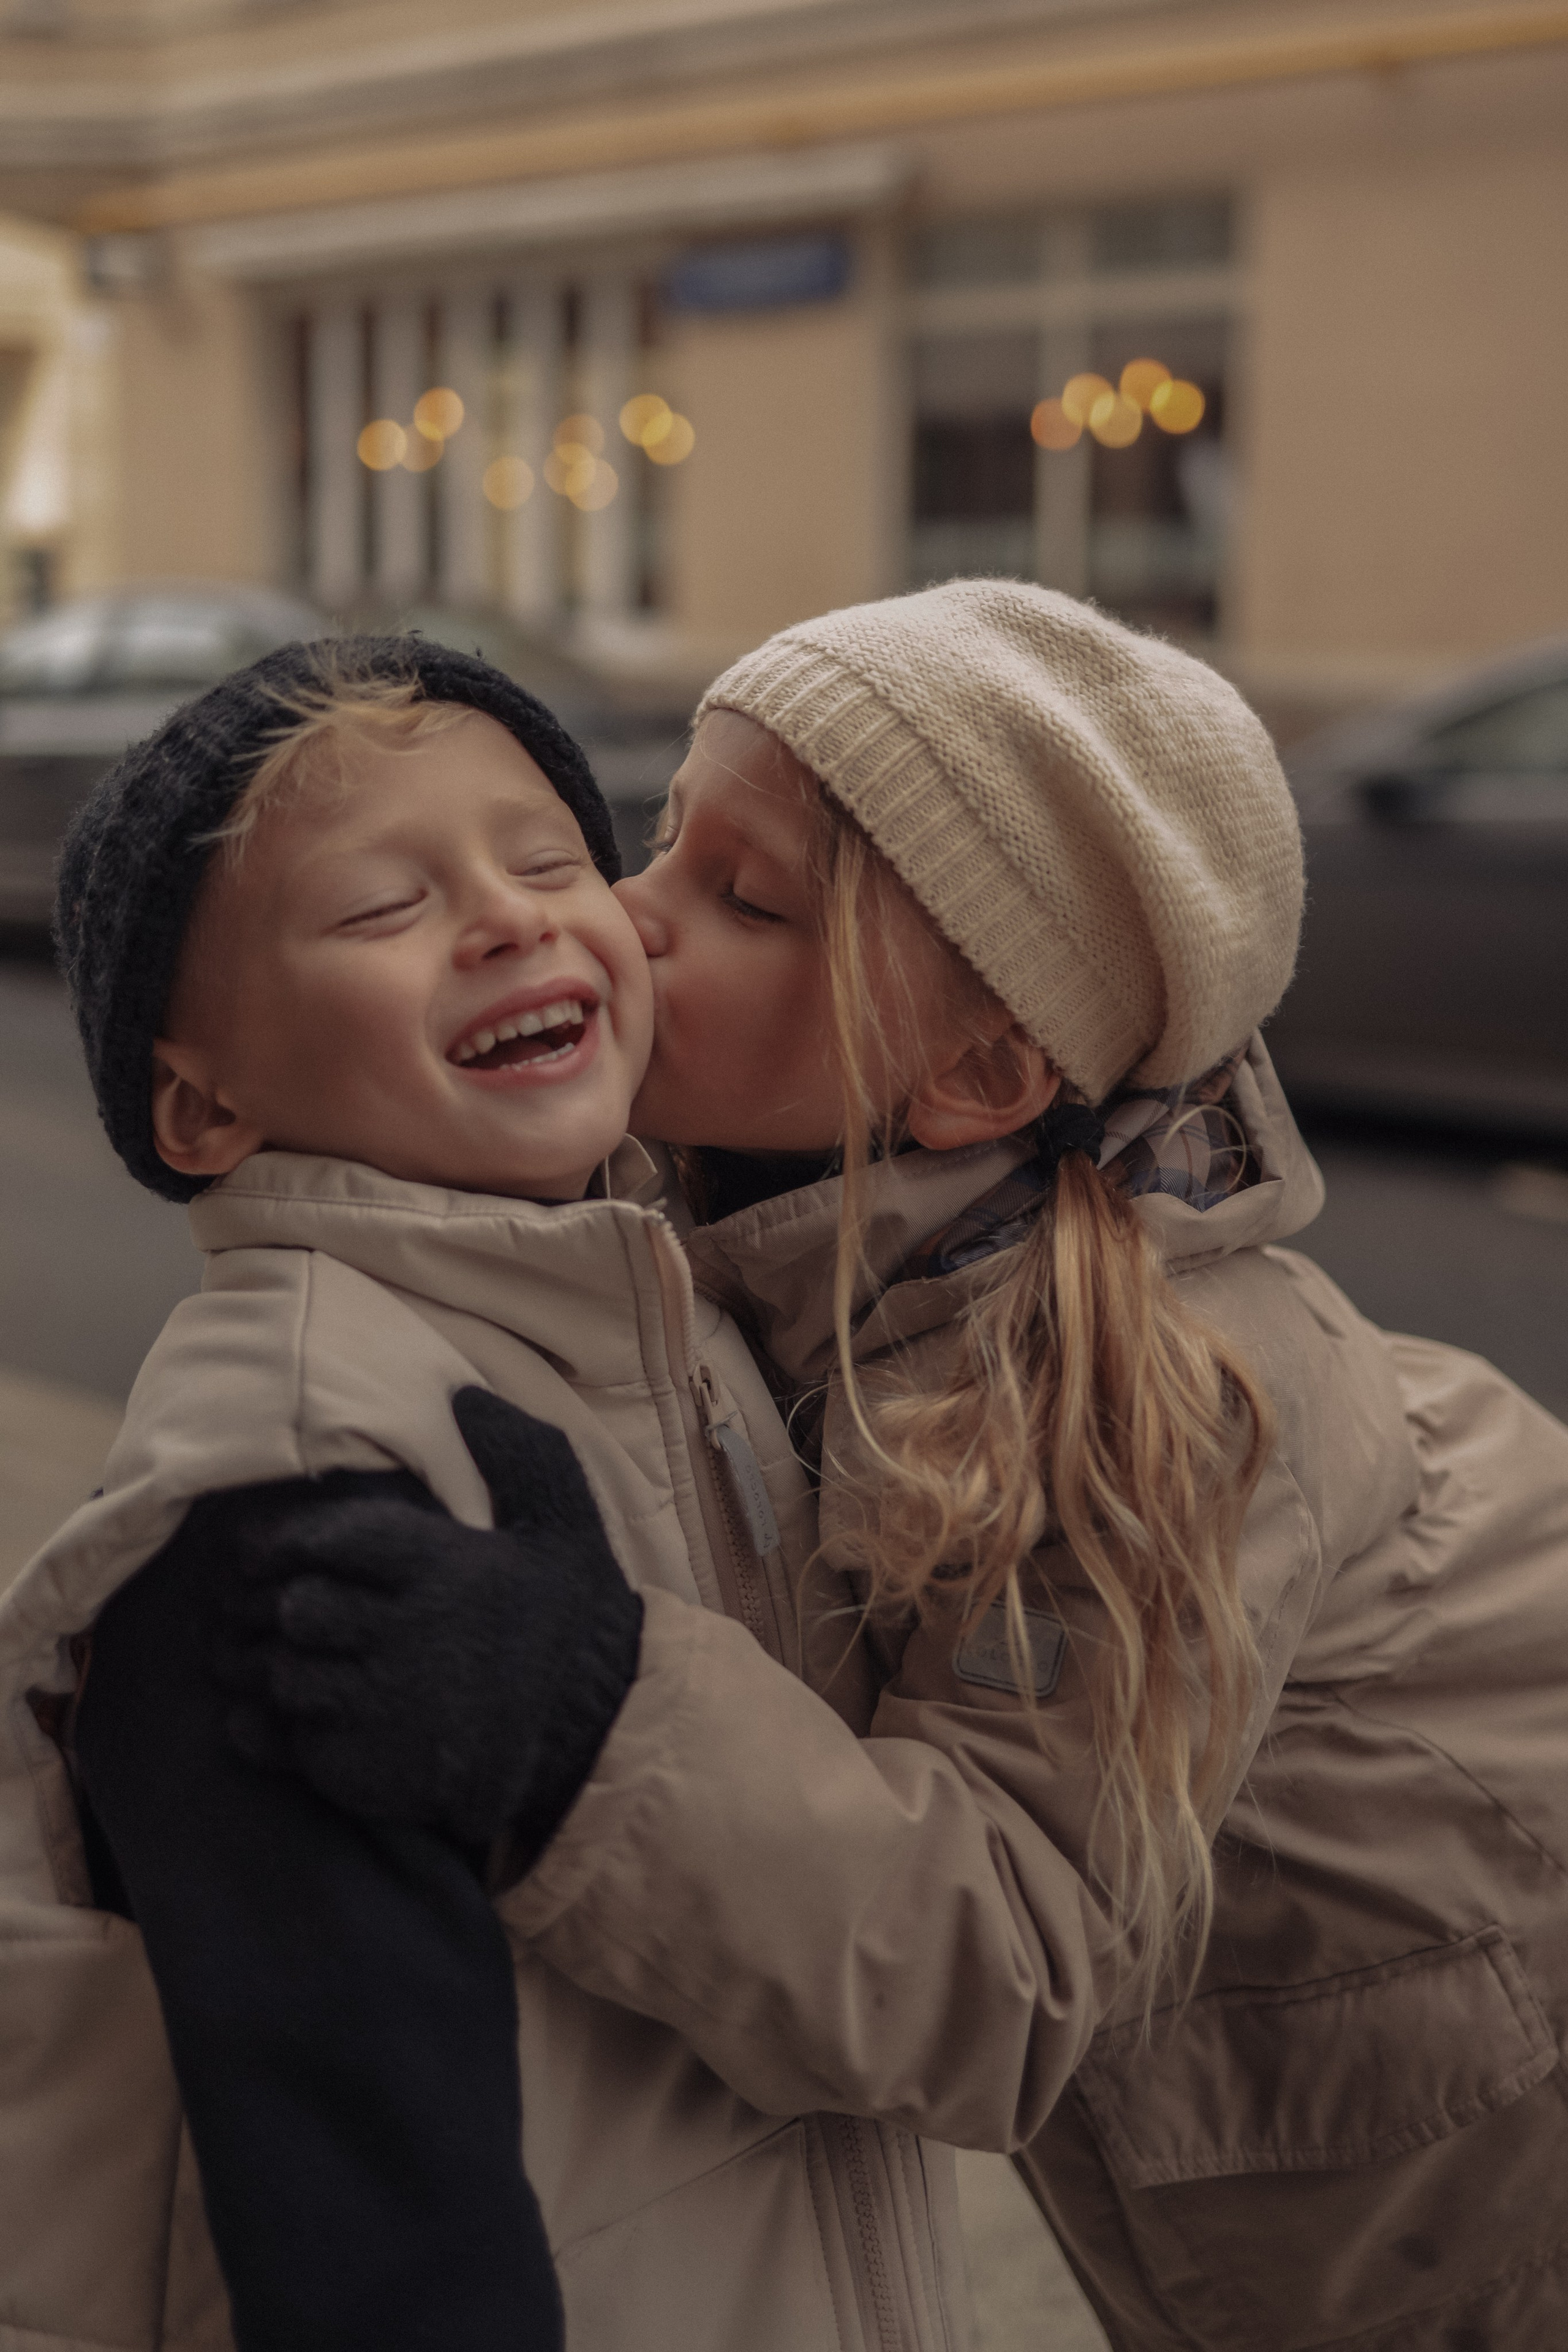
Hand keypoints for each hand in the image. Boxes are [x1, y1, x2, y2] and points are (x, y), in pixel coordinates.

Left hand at [215, 1388, 642, 1852]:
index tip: (257, 1551)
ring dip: (271, 1666)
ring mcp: (391, 1709)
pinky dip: (271, 1729)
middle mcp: (411, 1634)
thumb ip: (518, 1451)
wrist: (604, 1737)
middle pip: (298, 1609)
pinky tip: (276, 1716)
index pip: (331, 1540)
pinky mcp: (378, 1773)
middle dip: (275, 1606)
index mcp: (446, 1566)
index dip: (279, 1541)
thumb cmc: (575, 1620)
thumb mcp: (565, 1520)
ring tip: (276, 1657)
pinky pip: (292, 1745)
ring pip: (287, 1676)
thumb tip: (463, 1395)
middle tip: (264, 1606)